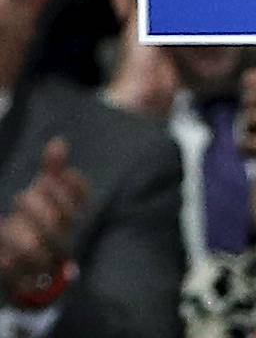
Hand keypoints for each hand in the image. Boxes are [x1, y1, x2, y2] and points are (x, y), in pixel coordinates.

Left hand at [0, 139, 90, 290]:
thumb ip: (53, 170)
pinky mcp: (27, 280)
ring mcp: (47, 262)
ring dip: (16, 231)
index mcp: (75, 218)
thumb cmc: (38, 223)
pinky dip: (6, 254)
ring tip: (6, 222)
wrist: (29, 271)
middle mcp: (66, 240)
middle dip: (35, 204)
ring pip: (34, 247)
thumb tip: (58, 141)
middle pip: (58, 221)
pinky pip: (14, 270)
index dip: (67, 185)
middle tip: (21, 196)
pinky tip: (2, 240)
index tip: (47, 178)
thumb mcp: (44, 194)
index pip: (82, 198)